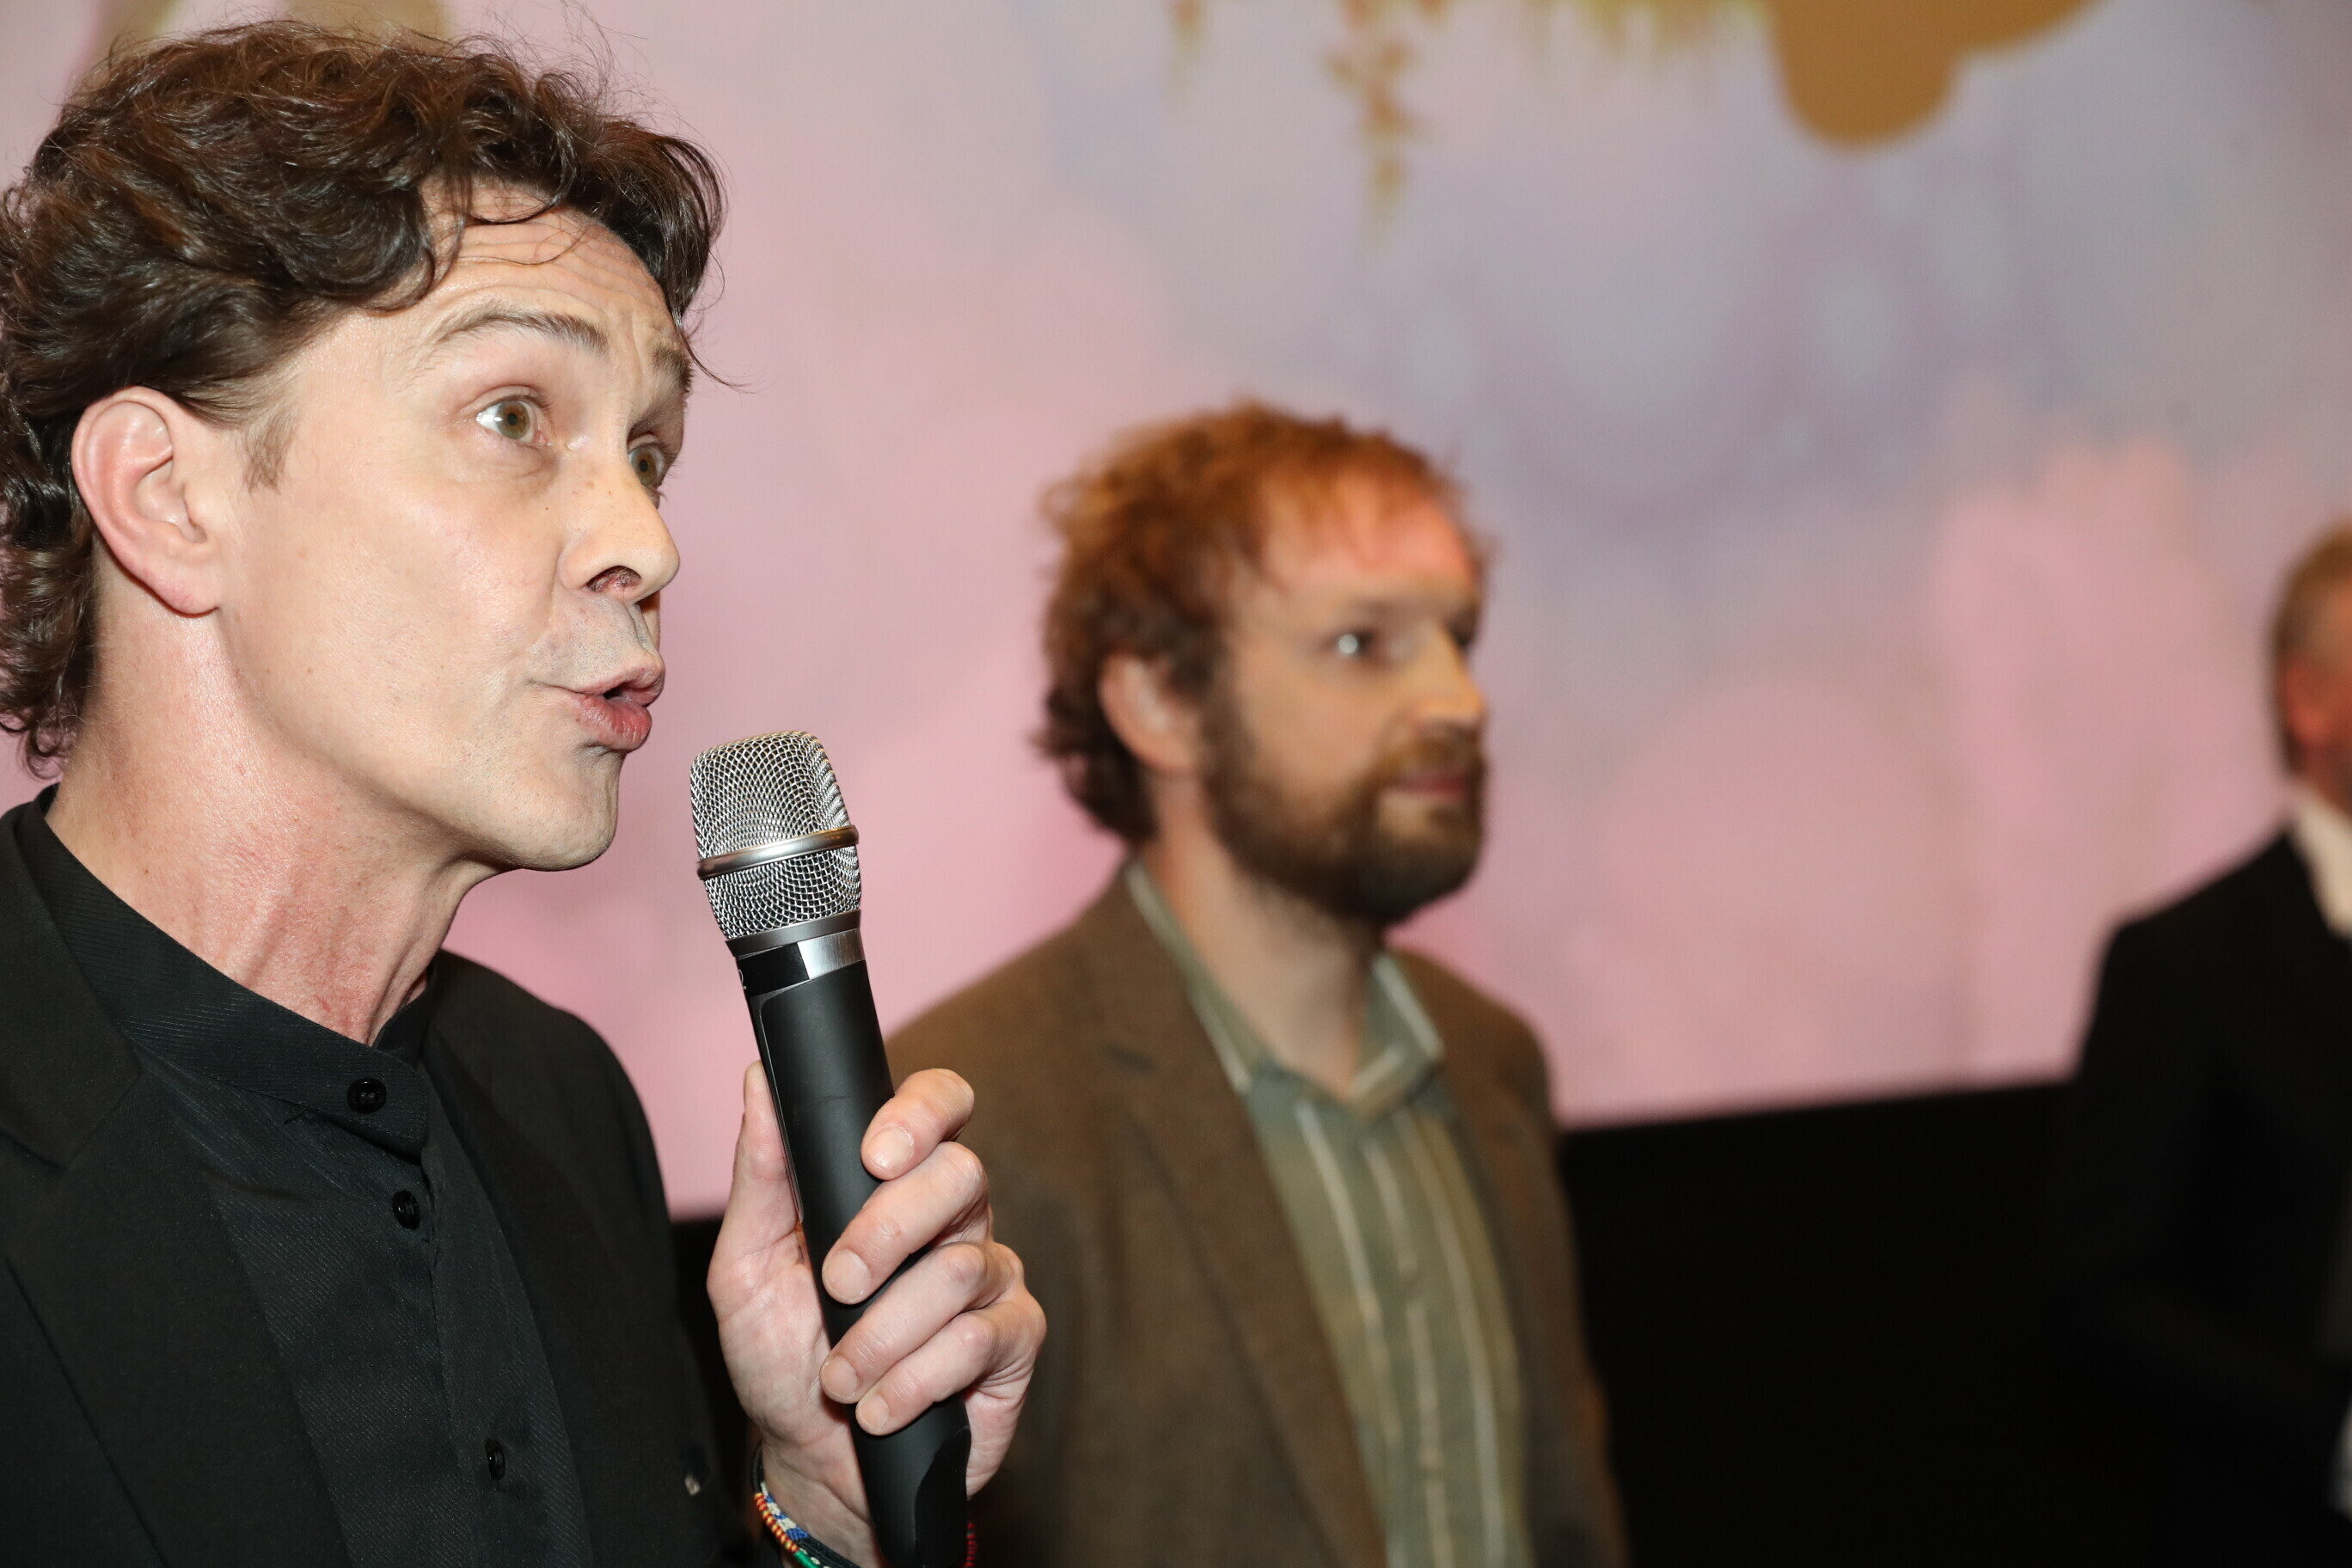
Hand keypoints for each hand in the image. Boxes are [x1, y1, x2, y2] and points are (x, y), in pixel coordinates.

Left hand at [708, 1065, 1043, 1559]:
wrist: (813, 1464)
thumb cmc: (781, 1358)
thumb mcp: (747, 1268)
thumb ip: (761, 1176)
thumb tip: (761, 1081)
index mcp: (895, 1184)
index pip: (940, 1105)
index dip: (921, 1114)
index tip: (874, 1155)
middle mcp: (953, 1218)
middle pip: (961, 1175)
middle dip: (887, 1232)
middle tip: (838, 1285)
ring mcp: (991, 1277)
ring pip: (960, 1269)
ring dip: (881, 1334)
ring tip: (840, 1378)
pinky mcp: (1014, 1341)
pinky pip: (977, 1339)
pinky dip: (914, 1380)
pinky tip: (881, 1407)